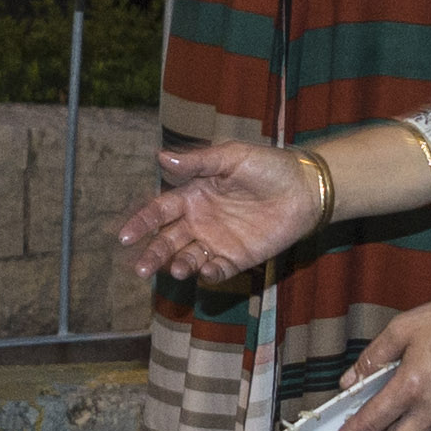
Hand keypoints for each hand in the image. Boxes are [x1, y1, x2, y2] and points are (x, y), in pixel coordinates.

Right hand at [114, 141, 321, 284]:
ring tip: (177, 269)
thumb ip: (198, 162)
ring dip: (179, 265)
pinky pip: (218, 270)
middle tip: (140, 270)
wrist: (306, 189)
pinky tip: (206, 271)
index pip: (159, 211)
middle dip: (153, 254)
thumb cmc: (269, 167)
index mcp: (193, 195)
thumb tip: (160, 156)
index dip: (141, 223)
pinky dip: (209, 274)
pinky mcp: (238, 258)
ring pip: (188, 258)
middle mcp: (200, 221)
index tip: (125, 236)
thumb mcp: (232, 157)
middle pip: (168, 240)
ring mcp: (218, 241)